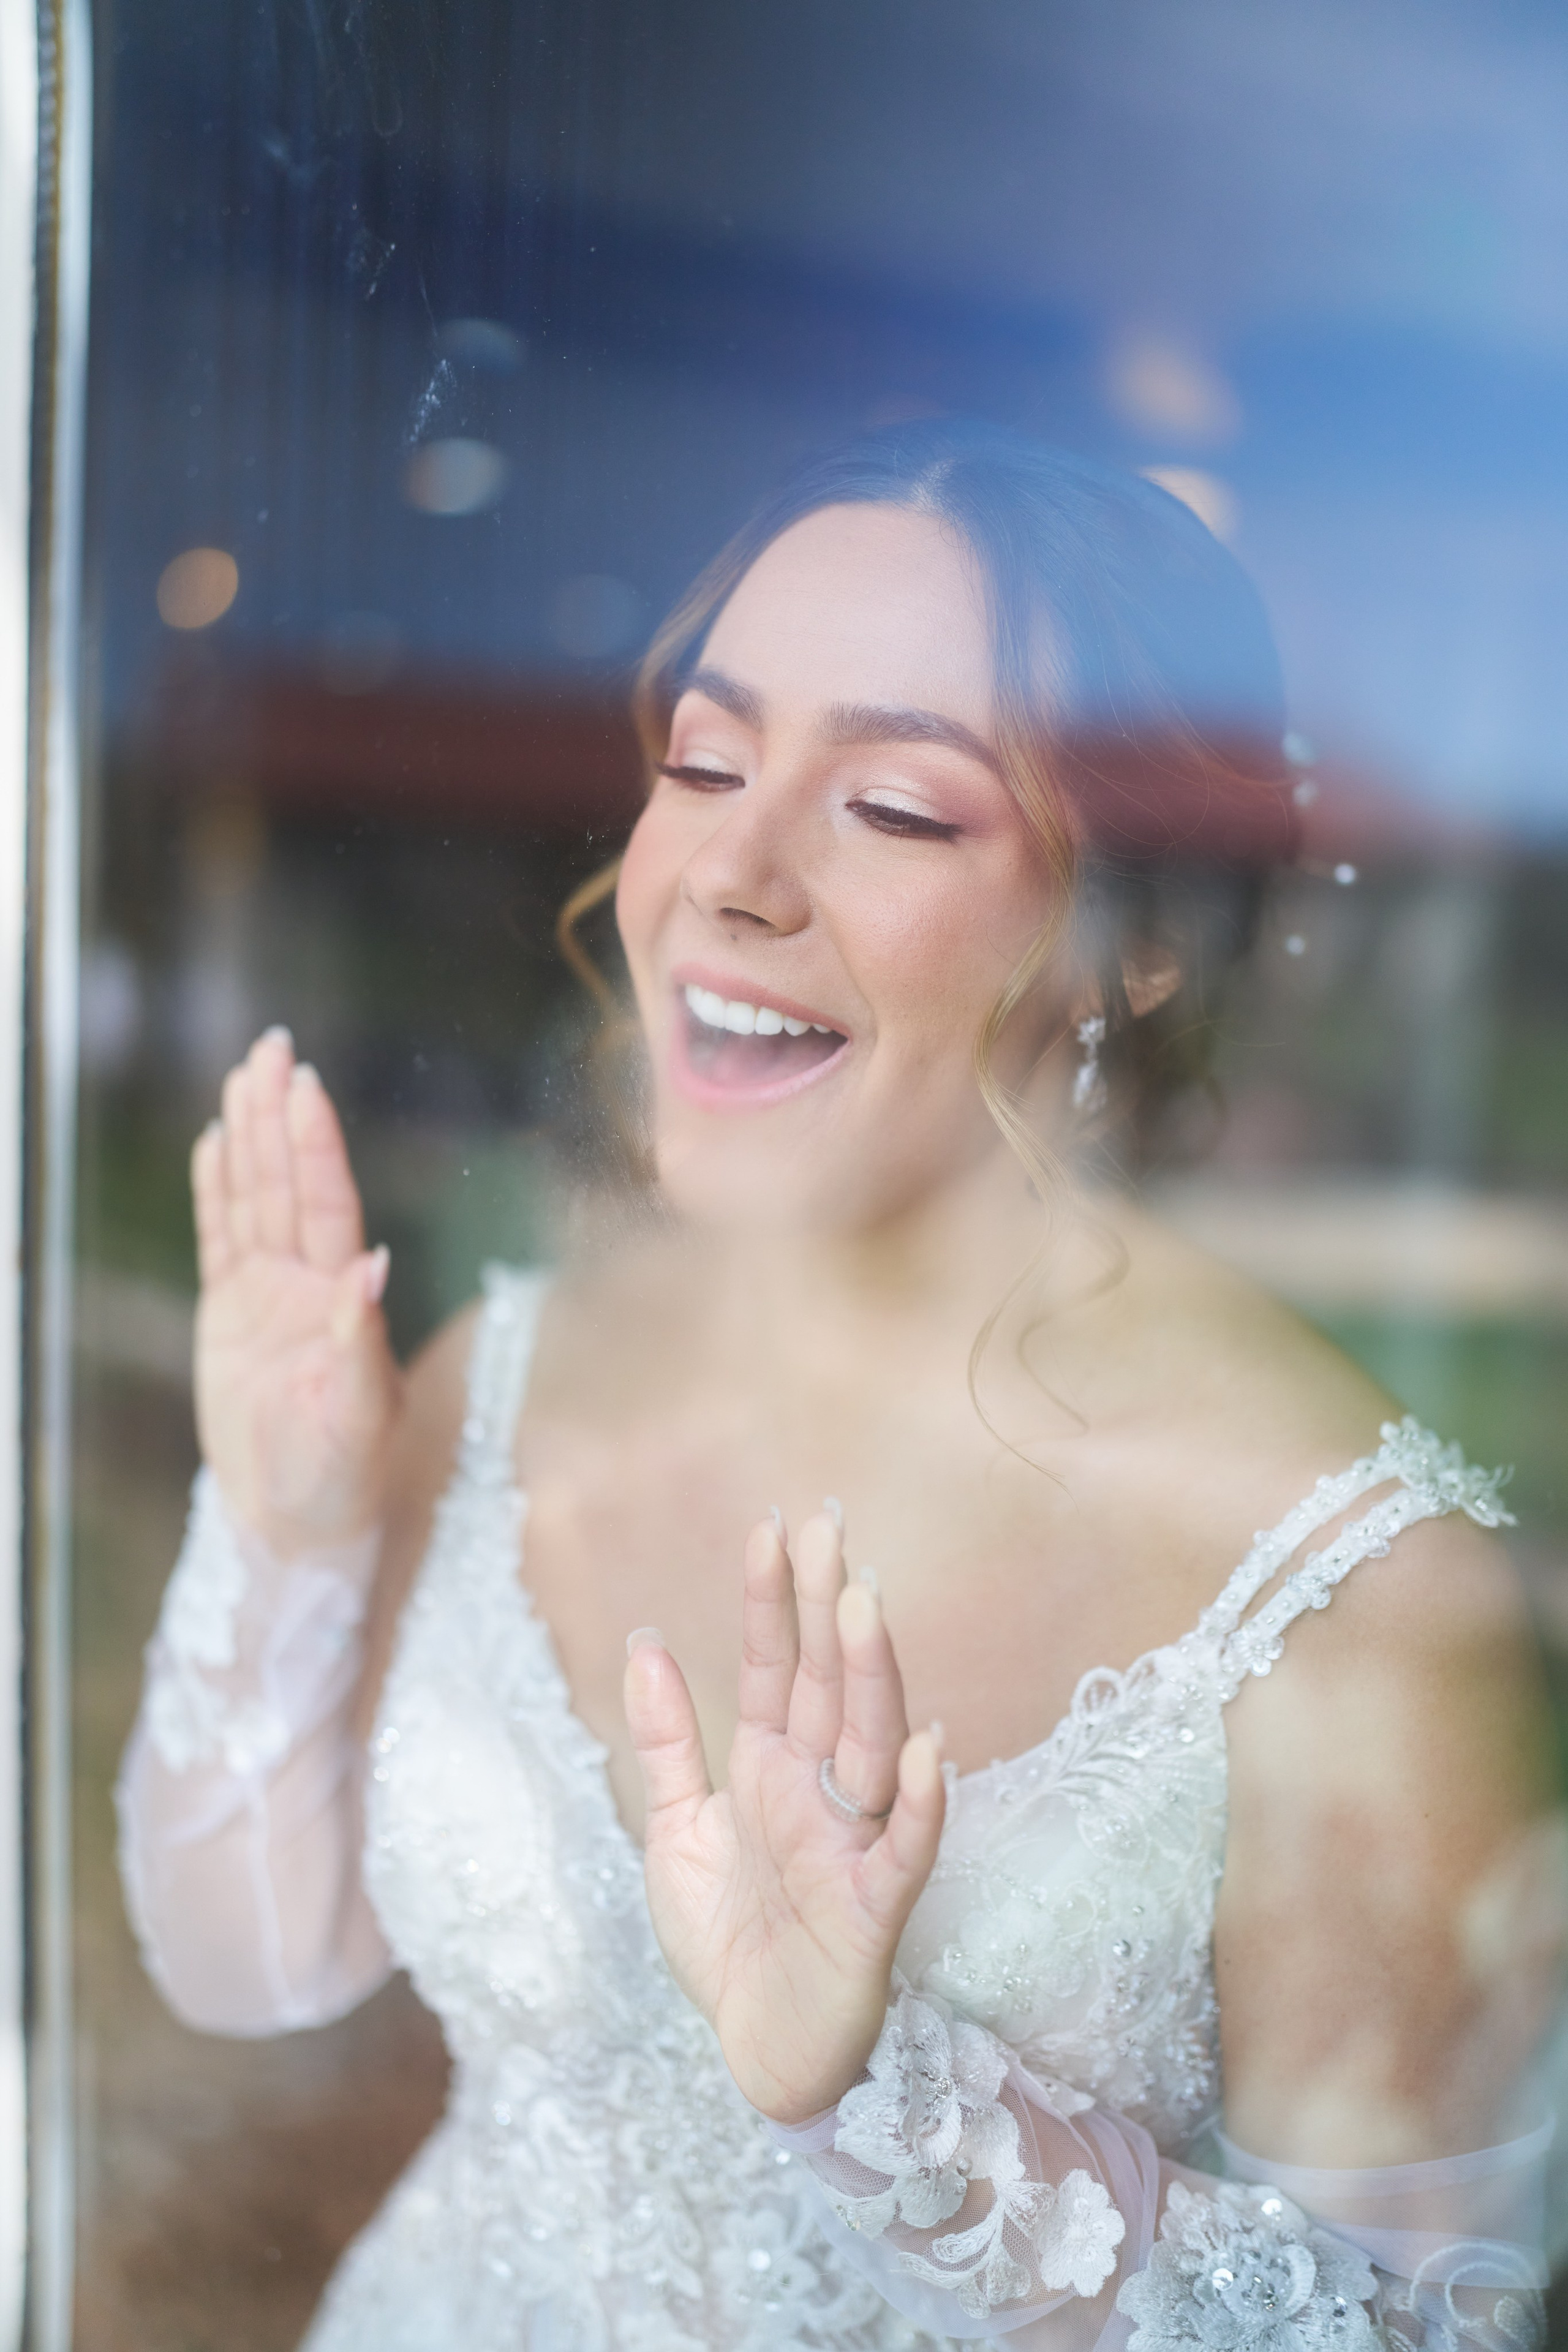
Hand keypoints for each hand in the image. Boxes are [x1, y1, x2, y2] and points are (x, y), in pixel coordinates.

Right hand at [192, 1027, 401, 1554]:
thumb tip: (372, 1268)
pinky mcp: (229, 1316)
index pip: (326, 1205)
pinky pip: (218, 1239)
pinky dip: (216, 1190)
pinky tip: (215, 1143)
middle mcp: (306, 1285)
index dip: (315, 1145)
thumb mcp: (359, 1418)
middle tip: (272, 1046)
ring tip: (243, 1075)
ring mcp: (266, 1296)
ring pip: (254, 1199)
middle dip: (280, 1116)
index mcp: (341, 1301)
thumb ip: (360, 1344)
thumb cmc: (343, 1477)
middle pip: (288, 1184)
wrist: (298, 1521)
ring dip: (250, 1137)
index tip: (305, 1087)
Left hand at [625, 1510, 945, 2124]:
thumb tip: (646, 1641)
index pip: (776, 1667)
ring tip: (865, 1609)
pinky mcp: (875, 1908)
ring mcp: (852, 1843)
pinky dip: (919, 1800)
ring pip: (871, 1746)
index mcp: (770, 1768)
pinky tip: (925, 1748)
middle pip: (828, 1687)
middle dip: (827, 1611)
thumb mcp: (676, 1832)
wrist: (758, 2050)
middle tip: (830, 1530)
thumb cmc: (728, 1941)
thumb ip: (667, 1740)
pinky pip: (904, 1847)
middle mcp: (818, 1791)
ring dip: (872, 1680)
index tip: (773, 1528)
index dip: (774, 1601)